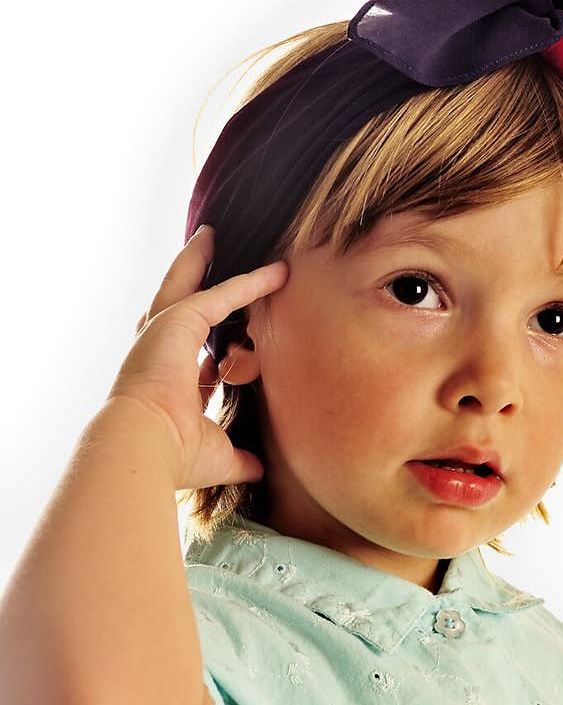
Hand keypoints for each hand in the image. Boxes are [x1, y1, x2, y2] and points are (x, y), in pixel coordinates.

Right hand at [106, 225, 287, 491]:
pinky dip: (251, 282)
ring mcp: (164, 332)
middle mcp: (157, 352)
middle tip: (199, 253)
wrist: (144, 446)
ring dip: (200, 260)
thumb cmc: (172, 457)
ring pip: (185, 284)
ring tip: (211, 235)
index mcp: (164, 384)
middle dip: (186, 279)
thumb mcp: (217, 457)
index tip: (224, 347)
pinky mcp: (180, 320)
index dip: (206, 348)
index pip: (187, 354)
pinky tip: (277, 272)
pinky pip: (223, 294)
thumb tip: (260, 470)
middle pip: (174, 304)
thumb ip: (240, 458)